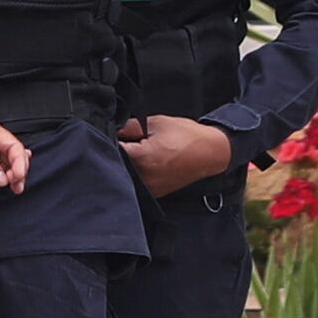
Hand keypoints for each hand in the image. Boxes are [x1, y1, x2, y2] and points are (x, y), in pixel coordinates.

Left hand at [0, 107, 31, 189]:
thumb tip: (3, 178)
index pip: (14, 146)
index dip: (20, 161)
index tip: (18, 175)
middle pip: (13, 158)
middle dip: (19, 170)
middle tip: (17, 184)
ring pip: (4, 168)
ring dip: (12, 177)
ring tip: (15, 188)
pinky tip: (5, 184)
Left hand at [118, 113, 239, 195]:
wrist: (209, 153)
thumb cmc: (185, 136)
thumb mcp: (154, 123)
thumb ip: (129, 127)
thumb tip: (111, 129)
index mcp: (141, 158)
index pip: (111, 149)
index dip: (108, 139)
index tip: (113, 133)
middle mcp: (143, 177)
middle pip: (115, 164)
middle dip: (116, 152)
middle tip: (127, 141)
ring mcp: (148, 188)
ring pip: (124, 175)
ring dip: (125, 164)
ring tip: (138, 151)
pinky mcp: (154, 193)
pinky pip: (135, 183)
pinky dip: (135, 173)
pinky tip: (145, 163)